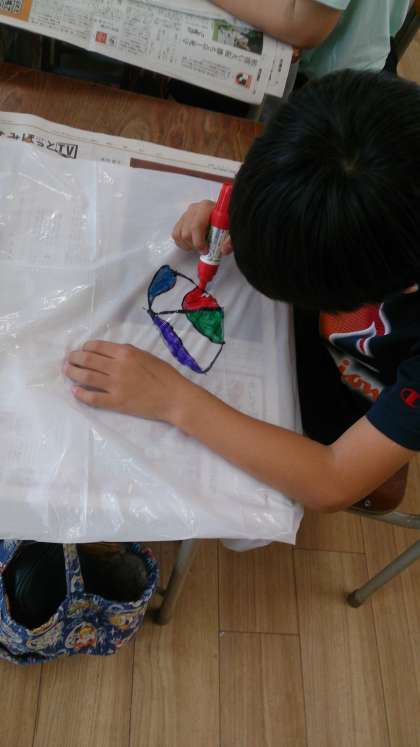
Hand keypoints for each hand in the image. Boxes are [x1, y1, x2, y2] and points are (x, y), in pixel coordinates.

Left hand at [64, 340, 196, 423]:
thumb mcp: (145, 355)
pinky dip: (81, 394)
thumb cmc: (164, 375)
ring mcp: (115, 385)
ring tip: (67, 372)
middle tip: (69, 360)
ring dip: (73, 373)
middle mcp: (116, 367)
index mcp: (125, 353)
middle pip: (87, 360)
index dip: (84, 347)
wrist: (174, 397)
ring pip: (85, 377)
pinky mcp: (116, 402)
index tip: (81, 350)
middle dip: (74, 358)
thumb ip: (126, 353)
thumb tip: (108, 354)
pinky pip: (92, 398)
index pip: (96, 347)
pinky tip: (75, 391)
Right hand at [172, 200, 232, 254]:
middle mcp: (194, 209)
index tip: (206, 250)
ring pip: (179, 235)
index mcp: (206, 207)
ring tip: (198, 246)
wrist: (224, 214)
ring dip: (188, 245)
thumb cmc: (227, 221)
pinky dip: (182, 243)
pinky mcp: (182, 220)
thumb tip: (223, 250)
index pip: (196, 227)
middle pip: (186, 233)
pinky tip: (192, 244)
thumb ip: (231, 240)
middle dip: (194, 245)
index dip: (199, 242)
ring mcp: (186, 214)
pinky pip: (175, 234)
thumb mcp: (232, 230)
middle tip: (204, 250)